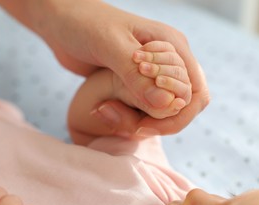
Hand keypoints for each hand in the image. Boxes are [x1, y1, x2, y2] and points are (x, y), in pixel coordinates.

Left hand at [35, 0, 208, 134]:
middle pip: (185, 104)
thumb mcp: (109, 46)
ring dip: (145, 120)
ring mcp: (155, 71)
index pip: (196, 91)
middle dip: (163, 121)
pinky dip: (134, 116)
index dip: (179, 115)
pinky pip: (148, 107)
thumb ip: (136, 75)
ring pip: (166, 108)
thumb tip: (166, 104)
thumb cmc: (85, 24)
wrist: (63, 22)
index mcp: (173, 45)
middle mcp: (169, 59)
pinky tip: (109, 111)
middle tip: (131, 127)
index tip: (144, 124)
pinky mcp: (138, 81)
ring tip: (112, 115)